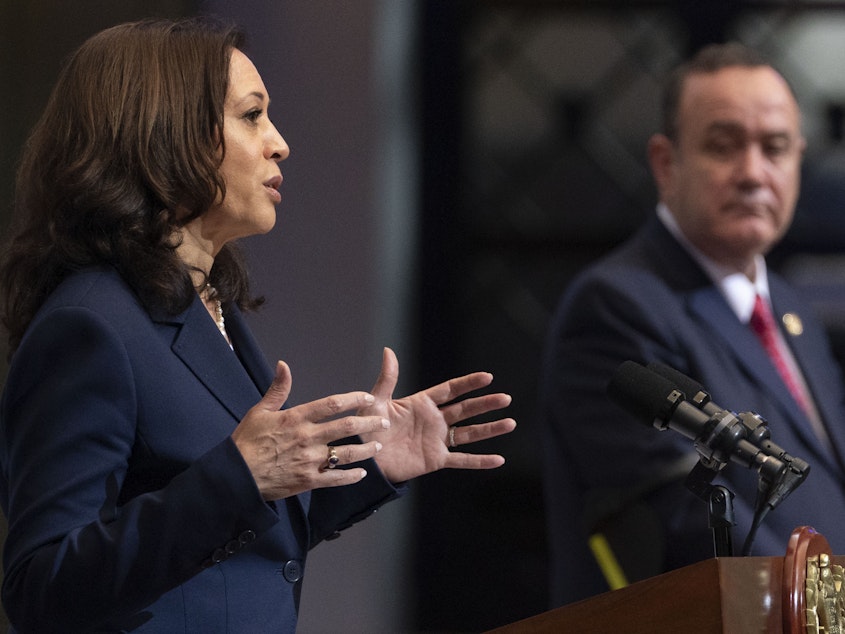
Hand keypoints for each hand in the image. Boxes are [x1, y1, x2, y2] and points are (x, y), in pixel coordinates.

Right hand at [231, 361, 389, 499]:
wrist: (237, 476)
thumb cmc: (246, 442)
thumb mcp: (260, 411)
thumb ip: (278, 389)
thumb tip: (283, 365)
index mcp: (296, 417)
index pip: (332, 404)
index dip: (354, 399)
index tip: (368, 398)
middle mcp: (307, 437)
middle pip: (346, 427)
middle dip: (369, 423)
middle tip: (384, 422)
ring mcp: (309, 460)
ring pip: (346, 453)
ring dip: (366, 449)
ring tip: (378, 446)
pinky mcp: (308, 481)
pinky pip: (335, 478)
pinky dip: (351, 476)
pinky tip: (361, 473)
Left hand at [359, 348, 515, 482]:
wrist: (365, 460)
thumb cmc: (366, 428)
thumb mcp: (375, 402)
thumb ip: (387, 379)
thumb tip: (389, 350)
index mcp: (422, 404)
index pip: (450, 390)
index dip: (468, 383)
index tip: (488, 377)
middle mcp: (434, 420)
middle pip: (466, 409)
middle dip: (486, 404)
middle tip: (506, 398)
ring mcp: (437, 440)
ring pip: (469, 433)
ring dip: (490, 429)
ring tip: (510, 423)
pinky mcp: (436, 459)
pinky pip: (462, 459)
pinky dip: (480, 461)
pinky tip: (498, 459)